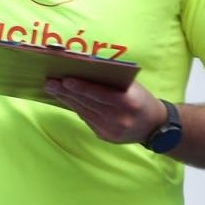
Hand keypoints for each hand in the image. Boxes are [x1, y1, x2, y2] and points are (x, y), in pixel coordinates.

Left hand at [45, 77, 165, 144]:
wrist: (155, 127)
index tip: (65, 80)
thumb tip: (85, 67)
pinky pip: (86, 119)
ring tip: (52, 88)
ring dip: (66, 99)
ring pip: (83, 111)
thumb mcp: (133, 87)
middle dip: (66, 92)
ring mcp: (111, 130)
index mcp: (129, 103)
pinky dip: (75, 108)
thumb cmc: (142, 100)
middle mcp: (120, 119)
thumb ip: (112, 80)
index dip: (83, 88)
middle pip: (88, 103)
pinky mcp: (105, 136)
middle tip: (49, 82)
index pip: (101, 94)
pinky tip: (65, 98)